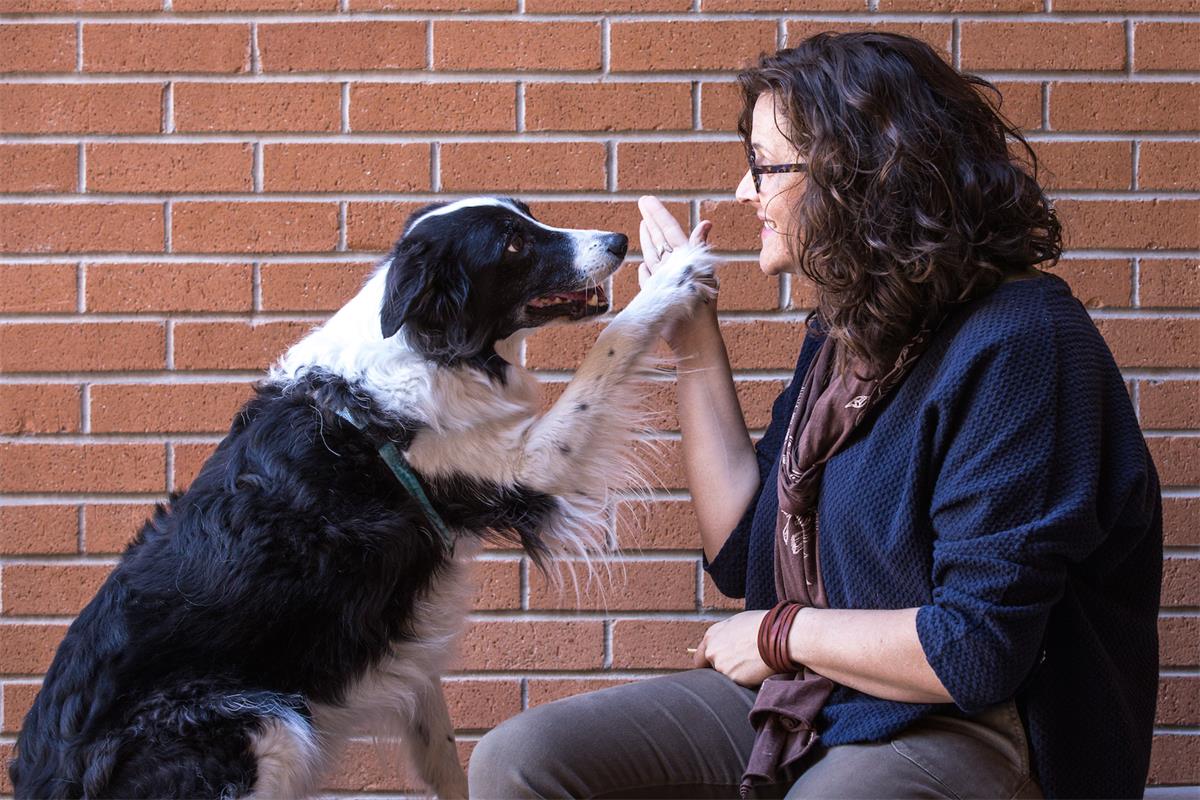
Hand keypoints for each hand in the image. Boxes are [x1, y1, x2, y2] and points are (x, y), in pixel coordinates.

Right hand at [636, 195, 715, 350]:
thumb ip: (698, 247)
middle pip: (661, 239)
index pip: (669, 230)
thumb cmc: (699, 306)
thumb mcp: (700, 272)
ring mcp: (666, 283)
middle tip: (643, 203)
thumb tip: (707, 223)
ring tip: (643, 226)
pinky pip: (649, 281)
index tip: (646, 199)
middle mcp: (676, 268)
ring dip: (648, 241)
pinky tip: (642, 265)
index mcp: (686, 258)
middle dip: (652, 221)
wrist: (694, 337)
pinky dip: (645, 273)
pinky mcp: (659, 298)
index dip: (658, 214)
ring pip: (654, 256)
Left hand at [693, 610, 773, 687]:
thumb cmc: (762, 625)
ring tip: (753, 661)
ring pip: (727, 677)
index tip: (714, 667)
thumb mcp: (737, 623)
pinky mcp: (733, 679)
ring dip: (737, 674)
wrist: (776, 636)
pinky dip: (748, 679)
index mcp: (711, 636)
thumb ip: (724, 636)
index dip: (708, 663)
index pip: (699, 658)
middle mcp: (712, 652)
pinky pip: (740, 683)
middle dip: (724, 669)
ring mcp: (721, 667)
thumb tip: (724, 643)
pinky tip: (758, 667)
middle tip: (741, 664)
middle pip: (713, 668)